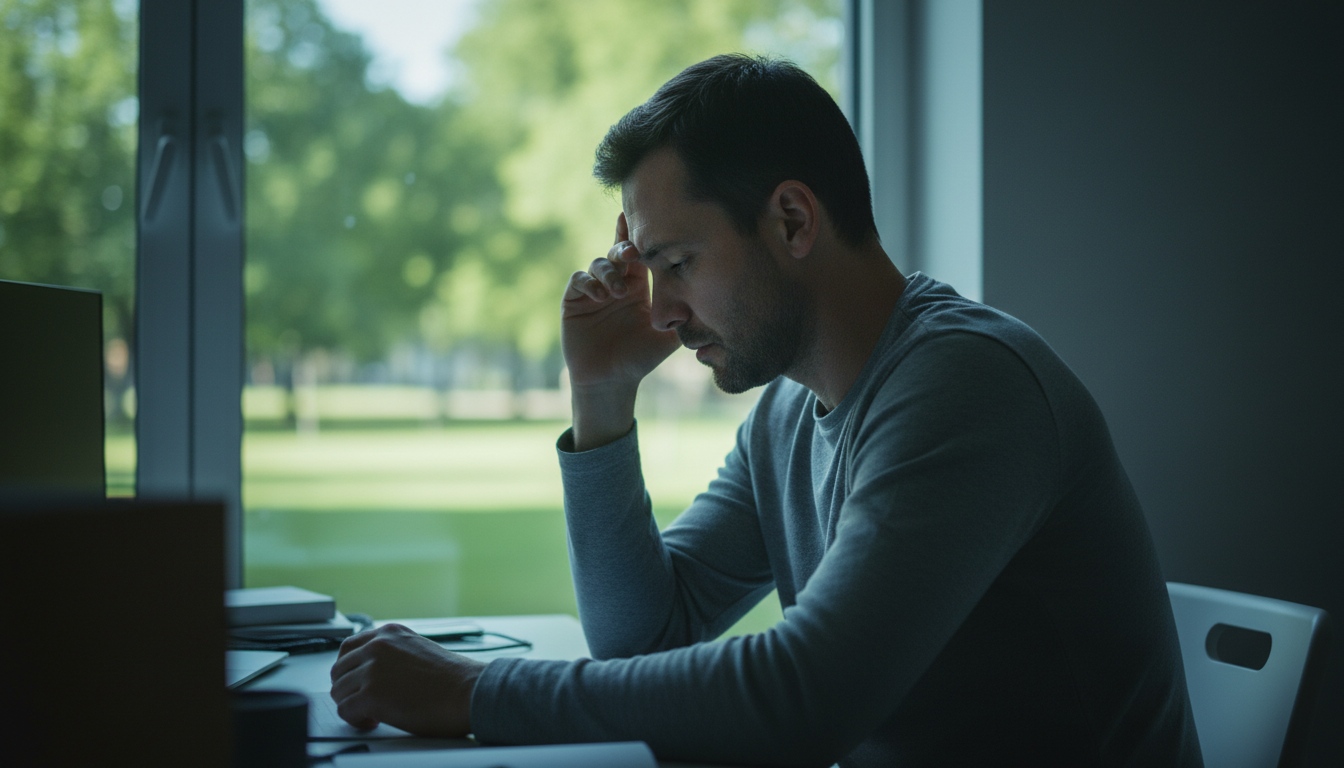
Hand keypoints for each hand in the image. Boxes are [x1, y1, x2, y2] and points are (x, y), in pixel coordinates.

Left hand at [329, 624, 486, 737]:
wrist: (470, 691)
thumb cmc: (454, 679)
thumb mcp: (419, 650)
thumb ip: (395, 654)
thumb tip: (380, 673)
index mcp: (390, 633)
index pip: (349, 648)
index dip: (349, 669)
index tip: (355, 681)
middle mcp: (377, 646)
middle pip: (339, 670)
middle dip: (347, 688)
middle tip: (362, 702)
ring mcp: (372, 669)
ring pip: (338, 691)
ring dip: (351, 705)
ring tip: (372, 714)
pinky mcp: (371, 694)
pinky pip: (345, 710)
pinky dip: (355, 720)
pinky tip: (374, 721)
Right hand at [561, 213, 679, 448]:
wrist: (611, 382)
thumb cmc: (640, 359)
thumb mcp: (668, 338)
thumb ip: (684, 319)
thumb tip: (708, 301)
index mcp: (638, 287)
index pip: (640, 256)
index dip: (641, 238)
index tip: (647, 224)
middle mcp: (615, 284)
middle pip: (617, 252)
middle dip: (624, 247)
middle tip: (633, 252)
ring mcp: (594, 291)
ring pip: (598, 264)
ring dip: (609, 272)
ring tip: (619, 292)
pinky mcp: (574, 301)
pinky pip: (579, 280)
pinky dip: (589, 282)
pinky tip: (601, 296)